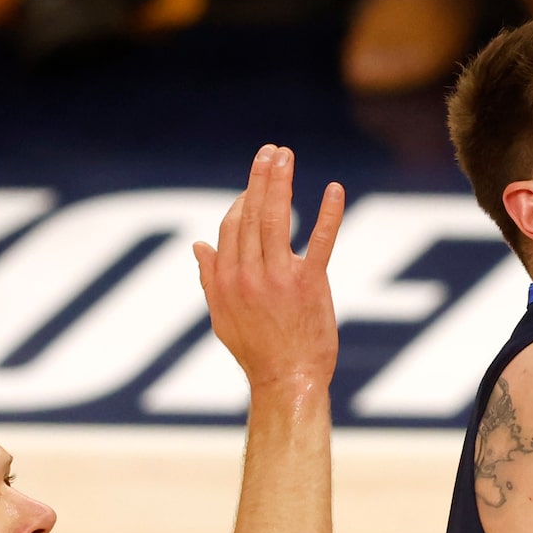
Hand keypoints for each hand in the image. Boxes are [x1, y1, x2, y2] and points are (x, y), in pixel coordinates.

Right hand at [194, 146, 344, 395]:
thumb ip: (210, 279)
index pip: (231, 227)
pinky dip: (329, 214)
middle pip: (251, 214)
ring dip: (280, 183)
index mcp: (227, 279)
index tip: (255, 189)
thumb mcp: (222, 317)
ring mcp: (279, 276)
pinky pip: (321, 241)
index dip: (242, 203)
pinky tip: (334, 190)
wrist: (287, 380)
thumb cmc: (256, 352)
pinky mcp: (311, 283)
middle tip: (269, 151)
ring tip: (284, 155)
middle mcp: (249, 273)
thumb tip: (198, 245)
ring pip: (277, 219)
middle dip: (259, 179)